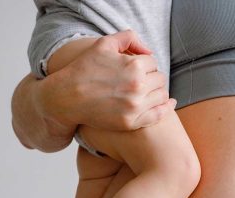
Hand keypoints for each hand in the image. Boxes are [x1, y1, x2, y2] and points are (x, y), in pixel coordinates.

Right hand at [39, 29, 175, 134]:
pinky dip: (165, 108)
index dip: (143, 64)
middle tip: (139, 81)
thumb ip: (129, 38)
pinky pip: (159, 114)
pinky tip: (168, 104)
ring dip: (157, 91)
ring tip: (147, 91)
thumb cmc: (84, 69)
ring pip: (162, 95)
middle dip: (151, 77)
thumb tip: (149, 50)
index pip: (152, 62)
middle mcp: (138, 86)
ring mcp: (135, 106)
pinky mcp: (131, 122)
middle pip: (159, 79)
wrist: (66, 98)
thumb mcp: (103, 44)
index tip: (133, 69)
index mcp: (134, 65)